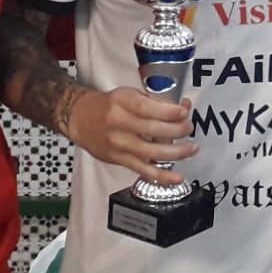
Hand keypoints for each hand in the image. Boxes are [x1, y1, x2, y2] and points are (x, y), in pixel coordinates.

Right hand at [59, 85, 199, 185]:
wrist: (80, 118)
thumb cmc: (108, 105)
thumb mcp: (128, 94)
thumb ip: (155, 101)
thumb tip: (182, 107)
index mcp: (121, 102)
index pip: (147, 107)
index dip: (168, 111)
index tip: (184, 112)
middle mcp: (118, 123)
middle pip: (153, 130)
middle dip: (177, 130)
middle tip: (189, 128)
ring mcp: (118, 144)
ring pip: (152, 152)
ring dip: (177, 152)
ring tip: (191, 148)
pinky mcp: (119, 159)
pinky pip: (143, 170)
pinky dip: (162, 176)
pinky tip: (177, 178)